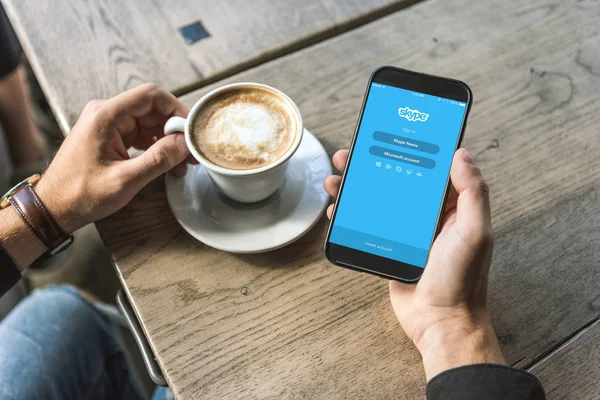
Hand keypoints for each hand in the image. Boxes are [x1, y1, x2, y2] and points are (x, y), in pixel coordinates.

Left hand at [36, 83, 195, 232]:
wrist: (53, 207)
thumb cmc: (81, 194)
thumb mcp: (125, 180)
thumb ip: (158, 159)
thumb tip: (185, 144)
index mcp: (106, 116)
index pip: (151, 96)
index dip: (177, 109)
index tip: (192, 129)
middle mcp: (106, 113)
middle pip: (152, 109)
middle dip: (175, 129)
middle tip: (191, 153)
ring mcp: (108, 124)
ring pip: (149, 123)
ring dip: (167, 141)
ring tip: (182, 164)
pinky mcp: (109, 137)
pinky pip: (140, 134)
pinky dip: (156, 147)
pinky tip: (167, 164)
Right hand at [324, 148, 503, 379]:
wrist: (439, 322)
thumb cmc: (461, 280)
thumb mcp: (473, 232)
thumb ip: (473, 193)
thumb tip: (461, 153)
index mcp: (452, 206)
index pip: (431, 168)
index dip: (411, 149)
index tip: (392, 132)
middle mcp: (429, 215)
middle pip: (397, 180)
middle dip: (373, 164)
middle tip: (352, 153)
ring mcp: (407, 231)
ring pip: (379, 200)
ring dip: (357, 187)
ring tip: (336, 179)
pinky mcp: (390, 247)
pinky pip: (368, 224)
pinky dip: (352, 213)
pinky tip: (337, 208)